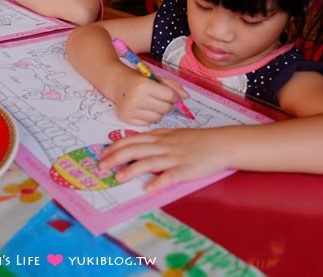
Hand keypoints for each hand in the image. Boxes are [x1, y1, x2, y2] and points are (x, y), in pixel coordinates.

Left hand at [99, 128, 228, 190]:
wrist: (222, 143)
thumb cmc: (198, 140)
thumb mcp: (175, 134)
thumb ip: (157, 138)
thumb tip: (139, 144)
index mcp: (161, 137)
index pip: (133, 139)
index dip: (116, 146)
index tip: (104, 153)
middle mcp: (164, 145)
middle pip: (136, 150)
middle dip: (116, 158)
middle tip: (101, 166)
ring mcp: (175, 157)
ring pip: (149, 161)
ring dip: (131, 170)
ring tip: (118, 178)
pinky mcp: (186, 169)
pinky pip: (170, 176)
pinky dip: (158, 182)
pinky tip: (148, 188)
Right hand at [113, 71, 186, 125]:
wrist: (117, 83)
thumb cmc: (138, 80)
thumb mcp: (155, 77)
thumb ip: (172, 86)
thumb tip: (186, 97)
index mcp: (143, 85)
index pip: (169, 96)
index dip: (174, 96)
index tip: (171, 95)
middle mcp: (136, 98)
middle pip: (165, 108)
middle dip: (167, 104)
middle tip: (160, 99)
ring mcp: (130, 110)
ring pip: (158, 118)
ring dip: (159, 112)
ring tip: (152, 104)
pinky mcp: (126, 119)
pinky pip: (148, 123)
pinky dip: (149, 118)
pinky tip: (144, 109)